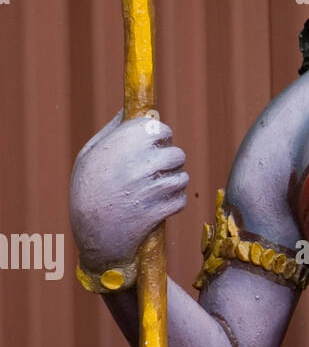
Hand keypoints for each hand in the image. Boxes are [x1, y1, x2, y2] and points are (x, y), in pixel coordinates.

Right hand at [70, 112, 188, 270]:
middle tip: (158, 171)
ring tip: (157, 190)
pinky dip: (175, 203)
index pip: (161, 128)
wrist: (91, 235)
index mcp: (123, 143)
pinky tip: (159, 206)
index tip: (155, 145)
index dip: (161, 137)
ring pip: (182, 177)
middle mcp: (139, 163)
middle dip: (171, 162)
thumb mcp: (89, 154)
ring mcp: (151, 188)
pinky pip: (182, 200)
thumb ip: (113, 130)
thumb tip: (130, 110)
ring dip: (174, 183)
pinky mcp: (160, 211)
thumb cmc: (87, 191)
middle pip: (177, 153)